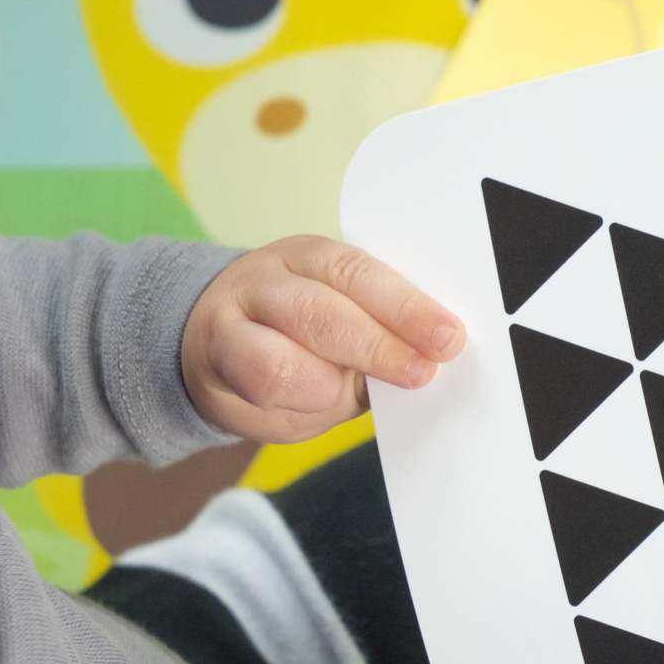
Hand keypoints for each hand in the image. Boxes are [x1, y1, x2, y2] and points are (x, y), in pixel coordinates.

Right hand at [181, 236, 462, 443]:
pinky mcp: (214, 371)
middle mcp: (267, 281)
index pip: (358, 273)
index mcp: (311, 257)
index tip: (449, 339)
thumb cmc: (303, 338)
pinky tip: (313, 404)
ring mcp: (231, 324)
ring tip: (349, 393)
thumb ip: (386, 335)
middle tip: (421, 373)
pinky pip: (261, 396)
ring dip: (327, 386)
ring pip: (280, 364)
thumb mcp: (350, 322)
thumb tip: (435, 358)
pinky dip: (297, 407)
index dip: (405, 308)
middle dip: (377, 347)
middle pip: (319, 312)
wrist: (219, 349)